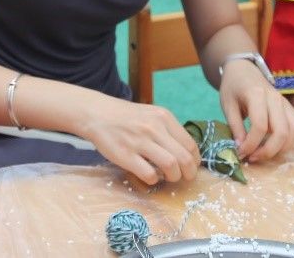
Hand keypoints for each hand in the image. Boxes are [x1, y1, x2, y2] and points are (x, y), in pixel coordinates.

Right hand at [79, 98, 199, 185]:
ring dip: (173, 177)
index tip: (191, 167)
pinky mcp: (125, 155)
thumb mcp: (151, 115)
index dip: (195, 161)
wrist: (98, 114)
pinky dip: (154, 180)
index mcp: (164, 117)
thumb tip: (187, 154)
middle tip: (183, 178)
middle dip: (188, 174)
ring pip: (170, 166)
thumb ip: (168, 131)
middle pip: (184, 158)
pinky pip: (149, 174)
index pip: (190, 145)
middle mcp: (154, 128)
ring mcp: (139, 141)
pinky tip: (149, 176)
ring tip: (168, 178)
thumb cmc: (127, 118)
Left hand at [219, 61, 293, 161]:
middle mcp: (275, 98)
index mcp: (256, 94)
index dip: (251, 144)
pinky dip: (292, 140)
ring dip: (282, 148)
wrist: (244, 70)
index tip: (241, 153)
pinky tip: (276, 144)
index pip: (260, 125)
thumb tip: (242, 149)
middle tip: (253, 158)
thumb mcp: (227, 105)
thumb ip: (235, 127)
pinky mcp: (291, 108)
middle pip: (282, 131)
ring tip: (264, 153)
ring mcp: (286, 102)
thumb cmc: (233, 87)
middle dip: (268, 151)